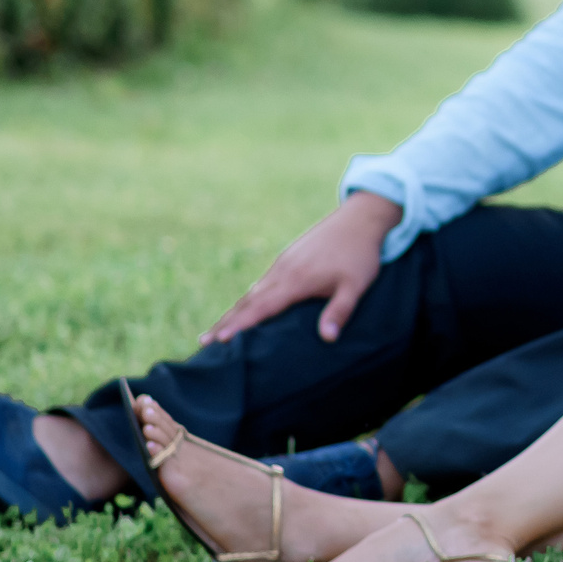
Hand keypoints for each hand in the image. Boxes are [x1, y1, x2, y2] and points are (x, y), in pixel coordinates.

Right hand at [204, 191, 400, 344]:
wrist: (360, 218)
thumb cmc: (360, 255)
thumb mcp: (356, 286)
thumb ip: (340, 311)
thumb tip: (327, 338)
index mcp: (295, 280)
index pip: (261, 307)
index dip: (239, 325)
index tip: (218, 340)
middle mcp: (282, 271)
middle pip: (248, 301)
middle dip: (225, 322)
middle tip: (202, 343)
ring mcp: (282, 263)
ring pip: (252, 292)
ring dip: (233, 312)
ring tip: (215, 332)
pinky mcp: (286, 259)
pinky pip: (261, 283)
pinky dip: (248, 299)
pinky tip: (244, 309)